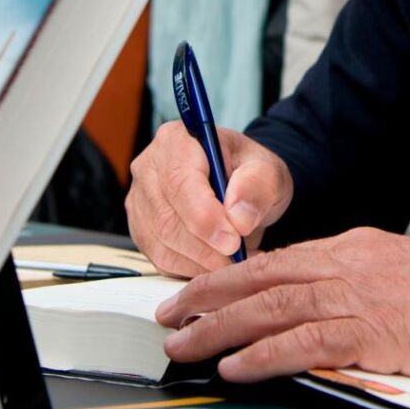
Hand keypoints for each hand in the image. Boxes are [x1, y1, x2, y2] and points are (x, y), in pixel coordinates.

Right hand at [127, 121, 291, 276]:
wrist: (242, 186)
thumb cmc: (251, 173)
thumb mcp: (268, 171)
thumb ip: (257, 186)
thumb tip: (238, 218)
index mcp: (178, 140)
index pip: (180, 182)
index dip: (204, 217)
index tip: (233, 240)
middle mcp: (150, 167)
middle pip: (167, 218)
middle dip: (206, 247)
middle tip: (240, 257)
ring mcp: (141, 200)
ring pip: (162, 243)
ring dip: (201, 261)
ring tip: (235, 260)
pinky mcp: (141, 229)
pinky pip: (161, 259)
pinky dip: (192, 268)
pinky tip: (216, 263)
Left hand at [154, 227, 409, 385]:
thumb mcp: (401, 274)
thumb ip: (357, 283)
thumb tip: (316, 305)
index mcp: (355, 247)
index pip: (280, 259)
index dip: (231, 277)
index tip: (198, 292)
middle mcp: (349, 264)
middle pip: (263, 277)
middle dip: (208, 296)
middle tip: (169, 314)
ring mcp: (358, 296)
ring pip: (272, 307)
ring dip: (220, 327)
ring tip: (184, 345)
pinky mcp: (372, 332)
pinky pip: (305, 341)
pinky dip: (264, 354)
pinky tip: (236, 365)